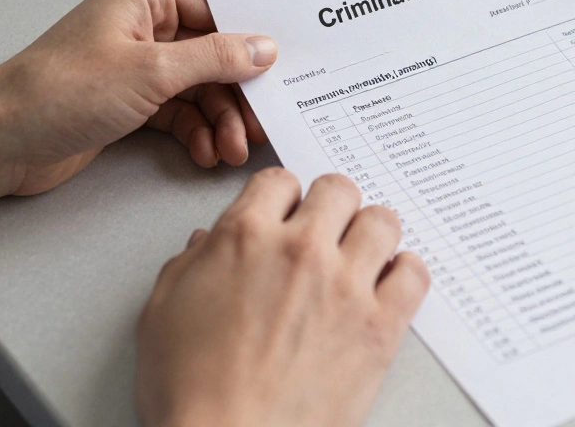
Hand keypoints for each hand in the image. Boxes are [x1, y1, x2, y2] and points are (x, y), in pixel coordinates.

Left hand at [0, 0, 277, 194]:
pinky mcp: (130, 100)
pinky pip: (181, 111)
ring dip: (220, 120)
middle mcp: (142, 25)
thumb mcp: (152, 72)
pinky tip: (206, 152)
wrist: (0, 141)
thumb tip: (263, 48)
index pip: (219, 10)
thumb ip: (216, 59)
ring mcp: (136, 64)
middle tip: (257, 126)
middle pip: (214, 55)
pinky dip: (197, 131)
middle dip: (237, 95)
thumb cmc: (58, 93)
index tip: (283, 69)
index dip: (252, 41)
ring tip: (229, 150)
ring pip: (201, 88)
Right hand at [136, 169, 428, 426]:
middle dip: (330, 207)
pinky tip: (389, 285)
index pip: (279, 181)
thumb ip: (189, 264)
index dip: (282, 198)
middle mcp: (301, 250)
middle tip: (325, 232)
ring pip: (383, 220)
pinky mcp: (380, 326)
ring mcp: (346, 286)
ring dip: (372, 233)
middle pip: (338, 190)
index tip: (285, 215)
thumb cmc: (190, 392)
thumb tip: (208, 244)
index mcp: (245, 237)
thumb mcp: (161, 313)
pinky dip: (406, 273)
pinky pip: (414, 273)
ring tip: (361, 256)